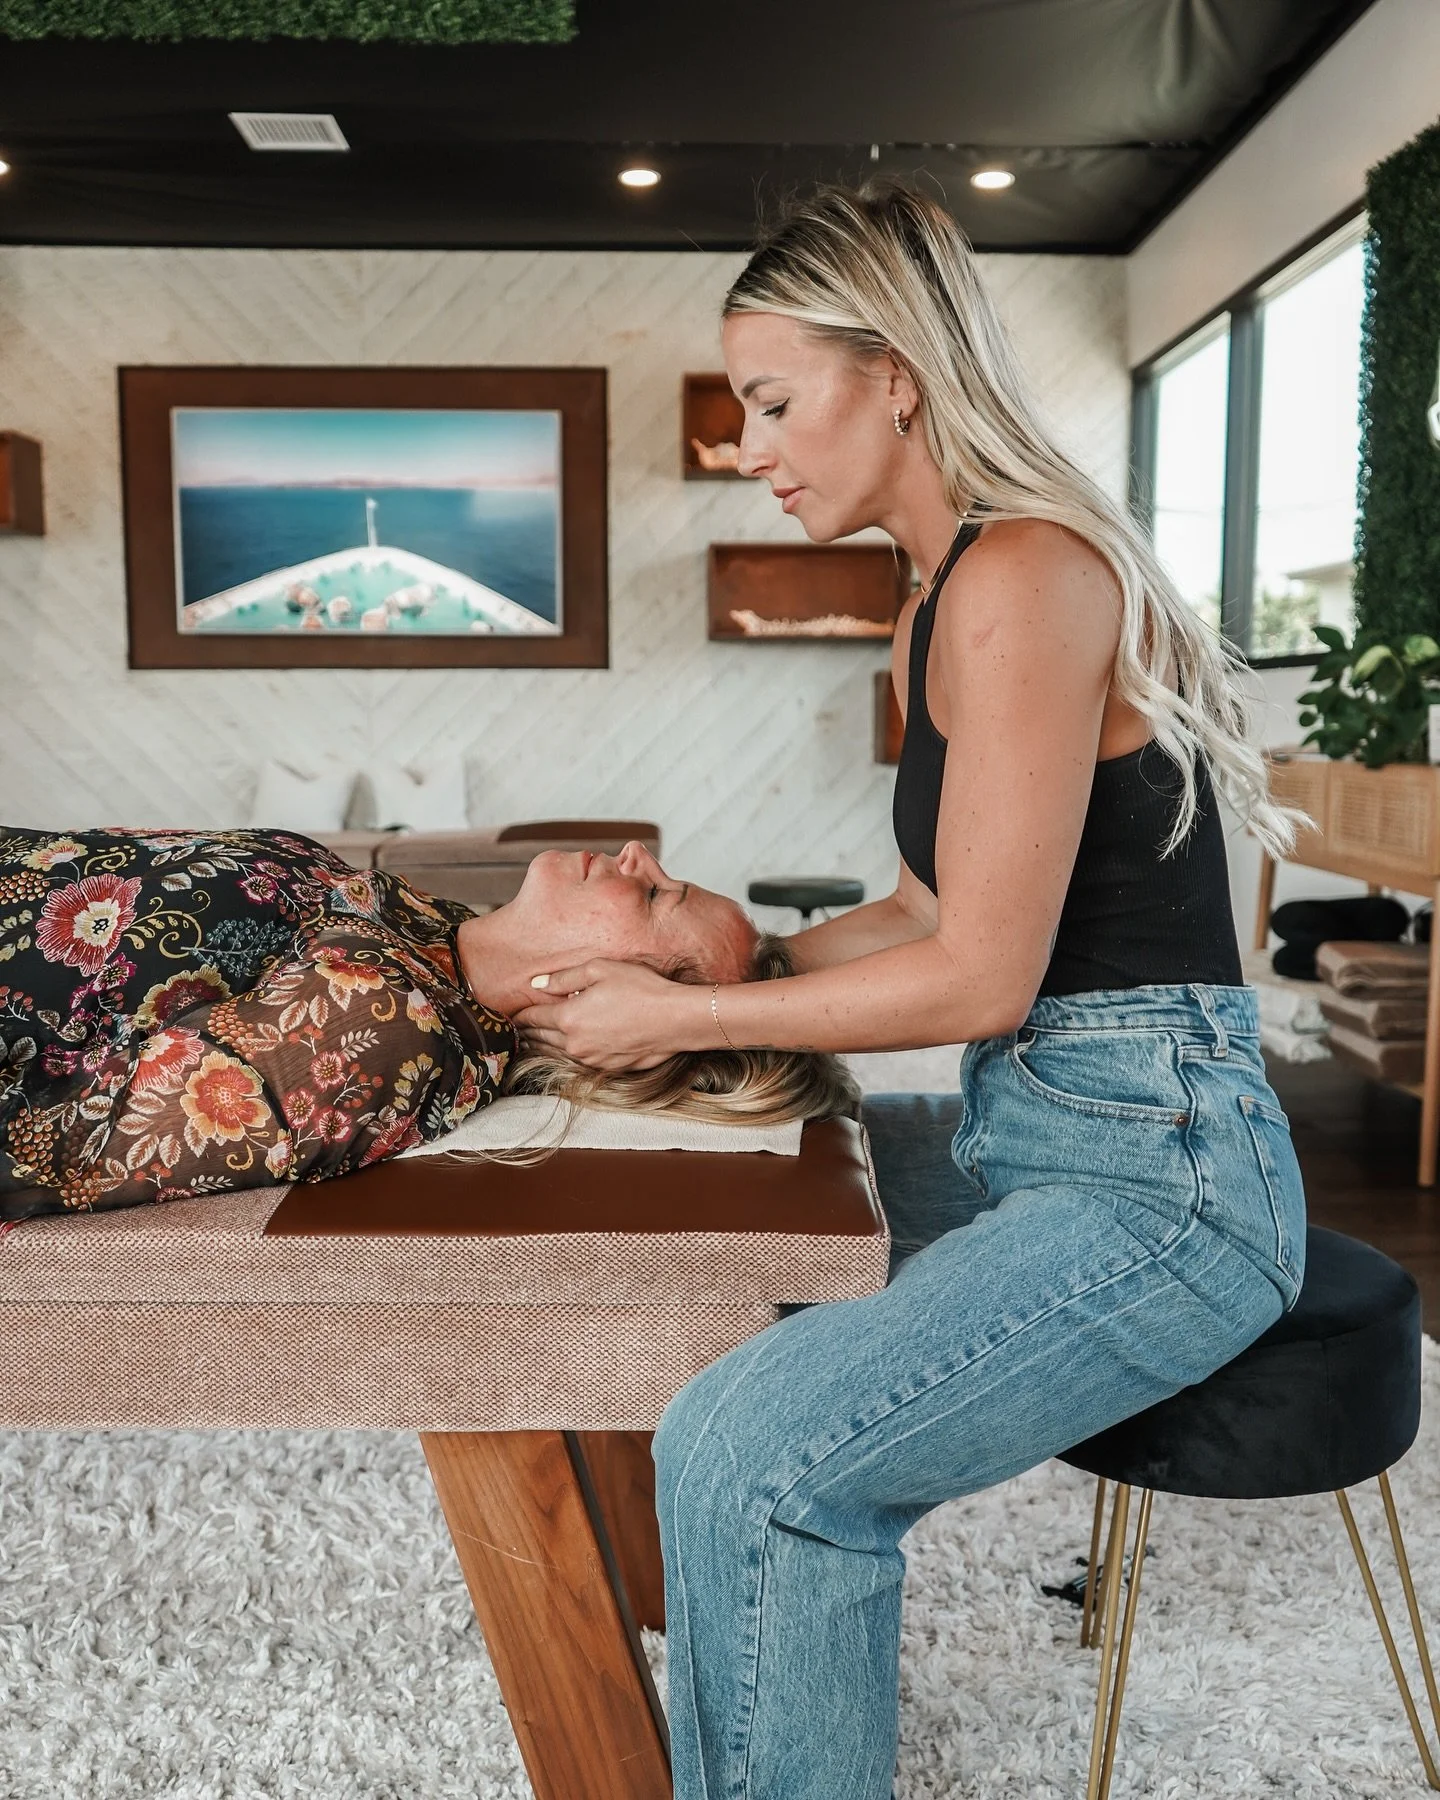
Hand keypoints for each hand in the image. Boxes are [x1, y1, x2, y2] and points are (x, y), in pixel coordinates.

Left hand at [513, 959, 694, 1070]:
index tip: (510, 1014)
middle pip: (539, 1038)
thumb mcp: (600, 969)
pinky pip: (577, 1061)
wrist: (675, 1019)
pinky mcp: (607, 1068)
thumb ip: (564, 978)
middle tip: (515, 1029)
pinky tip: (566, 1049)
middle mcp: (574, 1043)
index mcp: (568, 1017)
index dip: (519, 1015)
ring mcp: (591, 1059)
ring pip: (555, 1053)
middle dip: (526, 1032)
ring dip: (542, 1046)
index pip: (532, 1017)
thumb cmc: (641, 988)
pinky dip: (565, 1054)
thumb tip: (537, 984)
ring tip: (532, 1041)